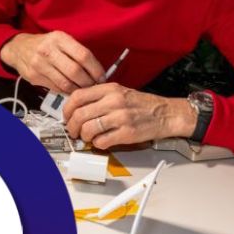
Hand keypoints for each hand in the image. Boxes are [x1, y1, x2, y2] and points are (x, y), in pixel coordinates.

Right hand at [0, 31, 105, 92]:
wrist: (18, 48)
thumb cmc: (46, 45)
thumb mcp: (61, 40)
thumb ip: (77, 52)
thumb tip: (98, 70)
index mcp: (59, 38)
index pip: (83, 55)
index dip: (96, 69)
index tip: (102, 76)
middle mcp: (48, 50)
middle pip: (75, 71)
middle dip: (88, 82)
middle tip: (94, 85)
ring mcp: (39, 65)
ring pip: (65, 83)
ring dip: (78, 89)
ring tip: (84, 89)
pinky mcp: (34, 77)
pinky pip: (56, 88)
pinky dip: (67, 91)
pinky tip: (71, 89)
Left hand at [62, 82, 195, 149]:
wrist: (166, 114)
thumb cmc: (144, 105)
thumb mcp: (121, 91)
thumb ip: (100, 97)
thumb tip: (78, 108)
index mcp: (110, 89)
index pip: (78, 97)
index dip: (67, 109)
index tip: (67, 116)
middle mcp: (114, 101)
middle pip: (79, 115)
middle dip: (72, 127)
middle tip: (74, 131)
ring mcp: (120, 118)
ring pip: (88, 129)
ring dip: (84, 137)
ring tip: (89, 137)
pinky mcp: (127, 133)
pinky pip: (102, 141)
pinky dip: (98, 144)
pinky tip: (102, 141)